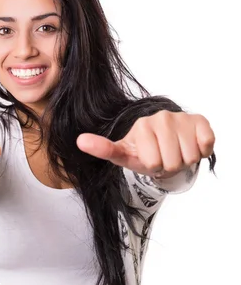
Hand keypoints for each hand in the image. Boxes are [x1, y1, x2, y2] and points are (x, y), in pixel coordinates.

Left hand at [76, 110, 214, 177]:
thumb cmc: (144, 151)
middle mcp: (161, 117)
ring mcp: (181, 117)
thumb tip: (79, 141)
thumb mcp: (123, 154)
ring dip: (184, 160)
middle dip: (169, 166)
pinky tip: (190, 144)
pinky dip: (201, 151)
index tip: (148, 158)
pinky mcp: (200, 120)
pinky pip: (205, 145)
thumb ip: (103, 149)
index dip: (153, 167)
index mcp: (141, 126)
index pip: (153, 163)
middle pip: (172, 162)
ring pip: (189, 157)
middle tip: (164, 157)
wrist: (167, 144)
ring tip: (175, 152)